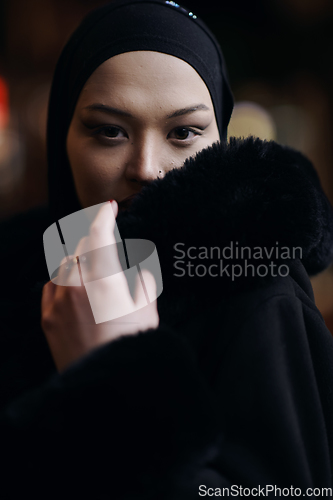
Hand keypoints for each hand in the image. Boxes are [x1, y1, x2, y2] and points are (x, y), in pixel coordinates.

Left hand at [41, 201, 158, 372]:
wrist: (106, 383)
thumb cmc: (132, 347)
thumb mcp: (148, 311)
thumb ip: (142, 282)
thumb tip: (137, 268)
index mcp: (103, 281)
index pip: (99, 236)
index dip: (104, 217)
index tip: (109, 209)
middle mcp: (76, 286)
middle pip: (79, 247)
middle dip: (92, 239)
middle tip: (104, 242)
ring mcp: (58, 302)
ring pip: (62, 265)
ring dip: (77, 259)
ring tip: (92, 267)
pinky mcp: (47, 319)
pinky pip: (50, 286)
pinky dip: (62, 279)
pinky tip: (73, 286)